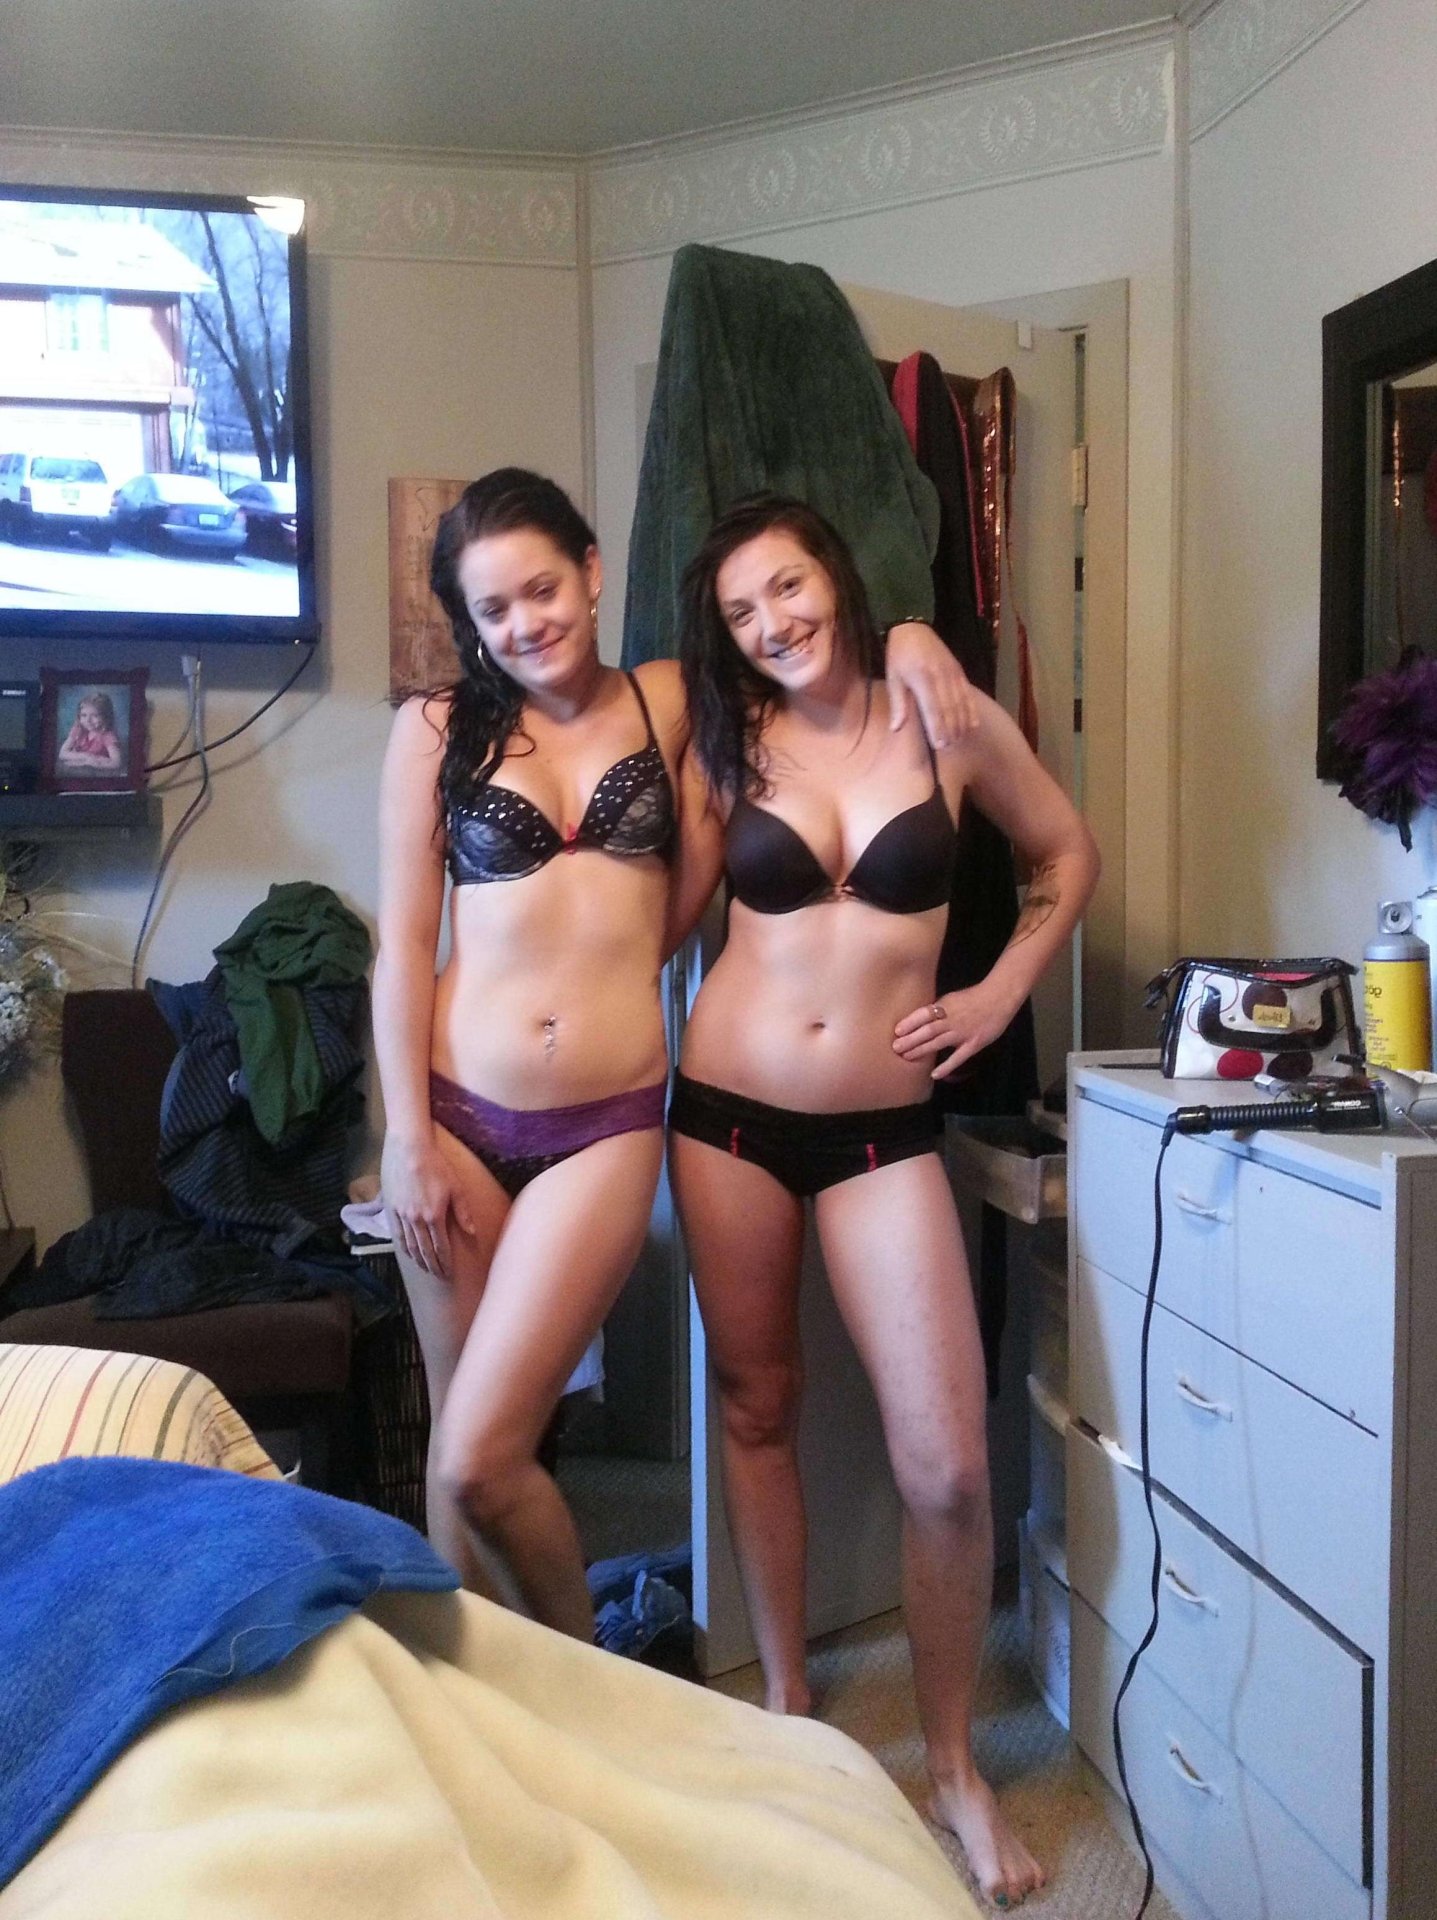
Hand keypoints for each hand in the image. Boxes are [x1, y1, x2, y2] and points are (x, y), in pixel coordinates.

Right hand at [380, 1132, 475, 1277]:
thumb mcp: (456, 1187)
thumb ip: (462, 1212)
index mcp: (434, 1215)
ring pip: (410, 1245)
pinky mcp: (392, 1208)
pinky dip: (404, 1248)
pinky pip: (398, 1234)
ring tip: (426, 1269)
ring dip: (418, 1260)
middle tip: (439, 1277)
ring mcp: (402, 1215)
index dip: (445, 1262)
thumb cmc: (436, 1165)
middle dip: (433, 1266)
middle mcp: (416, 1219)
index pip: (440, 1247)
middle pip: (425, 1250)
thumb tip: (472, 1232)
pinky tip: (409, 1253)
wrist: (409, 1149)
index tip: (449, 1274)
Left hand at [883, 622, 980, 747]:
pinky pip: (968, 694)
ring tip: (959, 740)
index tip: (939, 745)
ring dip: (961, 723)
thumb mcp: (893, 678)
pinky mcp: (959, 671)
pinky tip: (972, 724)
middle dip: (951, 730)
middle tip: (949, 747)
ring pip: (961, 703)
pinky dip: (971, 710)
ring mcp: (952, 674)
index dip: (938, 728)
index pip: (933, 709)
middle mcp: (941, 677)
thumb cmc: (899, 656)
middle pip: (950, 709)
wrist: (913, 628)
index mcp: (923, 679)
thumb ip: (898, 704)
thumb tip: (896, 728)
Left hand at [893, 978, 1022, 1080]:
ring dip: (921, 1050)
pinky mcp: (973, 1044)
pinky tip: (934, 1075)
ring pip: (937, 1043)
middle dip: (910, 1040)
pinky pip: (958, 1057)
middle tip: (895, 1049)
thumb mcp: (952, 998)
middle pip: (927, 1031)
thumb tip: (921, 1019)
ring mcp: (962, 1033)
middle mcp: (951, 1020)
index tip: (896, 1031)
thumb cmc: (974, 997)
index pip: (923, 1014)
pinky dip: (946, 1067)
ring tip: (906, 1057)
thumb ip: (938, 1009)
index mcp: (945, 1006)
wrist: (999, 998)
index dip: (909, 1023)